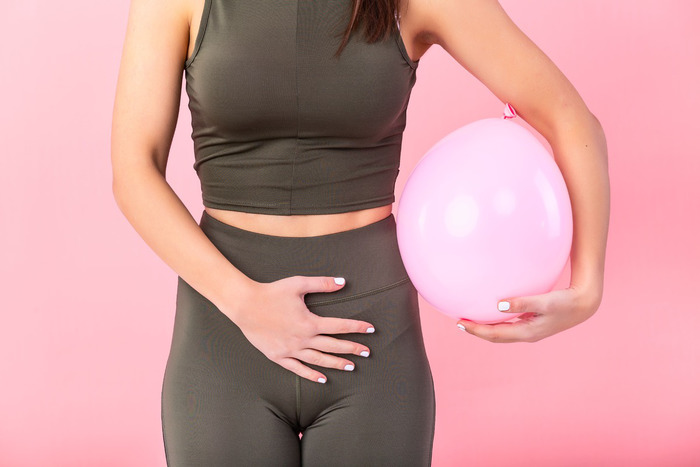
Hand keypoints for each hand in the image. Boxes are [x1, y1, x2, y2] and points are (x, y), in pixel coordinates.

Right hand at [222, 275, 374, 382]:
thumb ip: (322, 284)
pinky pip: (298, 369)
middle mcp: (303, 339)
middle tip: (367, 352)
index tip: (371, 329)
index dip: (357, 327)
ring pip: (318, 360)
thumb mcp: (298, 284)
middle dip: (352, 349)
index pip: (339, 326)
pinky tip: (323, 379)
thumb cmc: (272, 292)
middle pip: (333, 346)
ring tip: (351, 367)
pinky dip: (311, 374)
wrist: (245, 305)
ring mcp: (291, 350)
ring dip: (336, 363)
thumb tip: (343, 282)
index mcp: (309, 322)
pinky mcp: (278, 356)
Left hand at [456, 285, 601, 342]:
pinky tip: (493, 310)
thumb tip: (499, 304)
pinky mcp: (533, 322)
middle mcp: (526, 334)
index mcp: (526, 332)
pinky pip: (510, 324)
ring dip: (486, 327)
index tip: (460, 323)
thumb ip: (523, 303)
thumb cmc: (566, 302)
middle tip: (460, 323)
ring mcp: (530, 330)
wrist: (585, 305)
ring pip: (502, 332)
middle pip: (496, 336)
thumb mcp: (545, 302)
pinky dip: (498, 321)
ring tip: (472, 319)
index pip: (494, 335)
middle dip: (477, 331)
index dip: (476, 330)